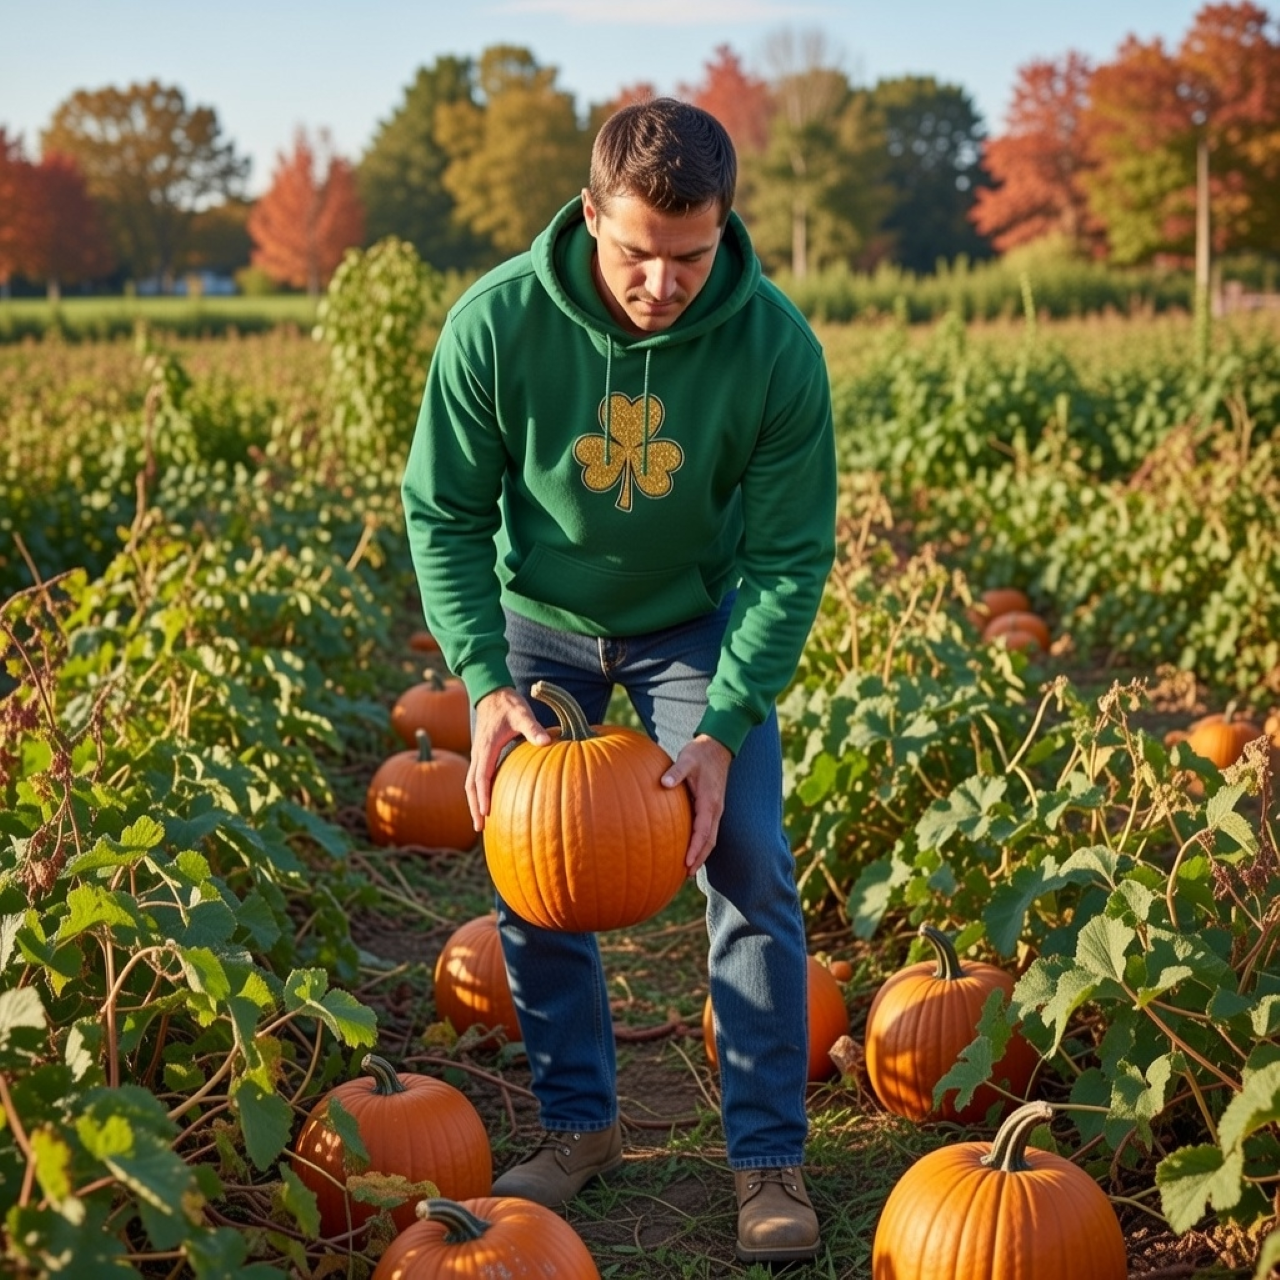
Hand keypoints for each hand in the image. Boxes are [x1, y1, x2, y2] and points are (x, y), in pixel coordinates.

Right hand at [467, 687, 551, 831]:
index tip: (486, 813)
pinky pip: (476, 777)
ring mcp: (478, 754)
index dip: (483, 796)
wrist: (492, 693)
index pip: (481, 777)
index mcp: (486, 747)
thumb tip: (546, 742)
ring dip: (474, 802)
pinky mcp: (482, 754)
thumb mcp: (522, 714)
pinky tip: (487, 803)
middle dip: (474, 807)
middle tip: (480, 828)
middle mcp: (478, 753)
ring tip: (480, 822)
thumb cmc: (509, 704)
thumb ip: (533, 728)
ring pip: (470, 783)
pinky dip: (478, 792)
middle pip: (471, 786)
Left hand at [661, 734, 731, 874]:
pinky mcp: (711, 806)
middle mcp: (715, 809)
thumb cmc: (700, 753)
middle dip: (700, 858)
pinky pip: (708, 829)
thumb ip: (676, 772)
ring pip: (711, 836)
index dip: (696, 849)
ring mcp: (715, 809)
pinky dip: (701, 842)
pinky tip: (689, 848)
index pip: (704, 831)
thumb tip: (664, 783)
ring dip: (701, 853)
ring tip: (688, 869)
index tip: (687, 863)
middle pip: (710, 840)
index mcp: (710, 802)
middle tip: (686, 874)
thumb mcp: (687, 759)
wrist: (717, 746)